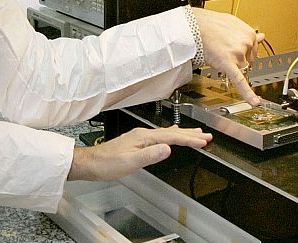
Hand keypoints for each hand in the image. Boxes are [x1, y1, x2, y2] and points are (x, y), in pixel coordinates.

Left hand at [67, 125, 211, 181]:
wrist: (91, 163)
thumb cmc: (107, 163)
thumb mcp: (131, 162)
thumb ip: (150, 155)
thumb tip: (168, 148)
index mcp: (144, 137)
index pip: (172, 137)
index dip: (189, 140)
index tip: (203, 141)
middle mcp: (143, 134)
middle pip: (171, 133)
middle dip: (190, 134)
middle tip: (207, 136)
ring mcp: (140, 137)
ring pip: (167, 134)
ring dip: (182, 134)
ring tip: (195, 134)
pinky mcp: (137, 142)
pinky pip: (160, 137)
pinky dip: (171, 136)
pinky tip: (171, 137)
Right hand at [191, 8, 261, 105]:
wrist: (194, 26)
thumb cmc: (210, 23)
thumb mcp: (233, 22)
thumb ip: (248, 33)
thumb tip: (261, 36)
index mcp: (249, 34)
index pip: (253, 49)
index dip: (243, 51)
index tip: (237, 50)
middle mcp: (246, 44)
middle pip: (247, 60)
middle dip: (237, 58)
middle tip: (224, 49)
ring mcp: (238, 55)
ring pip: (240, 68)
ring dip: (231, 64)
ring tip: (219, 53)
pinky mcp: (229, 65)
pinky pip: (239, 81)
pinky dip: (248, 94)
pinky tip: (253, 101)